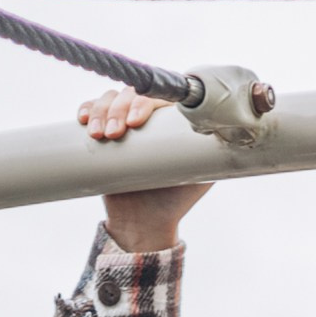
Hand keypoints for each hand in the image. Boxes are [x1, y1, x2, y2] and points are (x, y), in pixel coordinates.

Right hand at [81, 85, 211, 249]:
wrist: (145, 223)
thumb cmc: (176, 199)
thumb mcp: (199, 176)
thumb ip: (210, 154)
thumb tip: (231, 133)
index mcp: (170, 120)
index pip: (158, 98)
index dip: (144, 103)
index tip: (137, 123)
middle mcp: (148, 115)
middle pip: (130, 93)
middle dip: (119, 110)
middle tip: (116, 135)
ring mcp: (124, 121)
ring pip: (109, 99)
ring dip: (102, 111)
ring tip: (100, 136)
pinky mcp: (104, 129)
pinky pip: (92, 110)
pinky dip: (87, 110)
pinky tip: (84, 120)